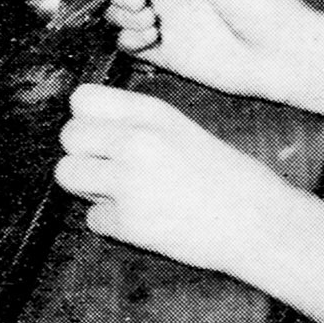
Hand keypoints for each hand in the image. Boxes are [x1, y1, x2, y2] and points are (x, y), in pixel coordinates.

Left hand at [55, 84, 296, 275]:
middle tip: (110, 170)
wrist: (257, 221)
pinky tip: (143, 220)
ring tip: (121, 194)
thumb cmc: (226, 177)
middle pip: (68, 137)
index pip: (82, 99)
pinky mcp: (128, 222)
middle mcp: (137, 141)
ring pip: (66, 175)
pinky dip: (112, 223)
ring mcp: (129, 181)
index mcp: (153, 113)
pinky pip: (92, 218)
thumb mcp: (182, 130)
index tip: (101, 135)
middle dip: (83, 155)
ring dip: (88, 188)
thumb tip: (88, 131)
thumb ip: (136, 124)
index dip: (85, 119)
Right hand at [101, 0, 322, 100]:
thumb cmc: (265, 8)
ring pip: (119, 10)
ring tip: (149, 23)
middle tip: (136, 3)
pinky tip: (149, 41)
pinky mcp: (164, 49)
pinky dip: (128, 40)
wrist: (281, 57)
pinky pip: (127, 41)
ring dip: (122, 16)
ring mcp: (166, 15)